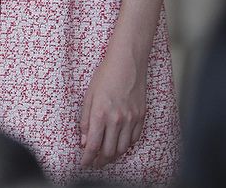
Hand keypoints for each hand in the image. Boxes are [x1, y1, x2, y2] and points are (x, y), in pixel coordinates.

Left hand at [80, 49, 146, 168]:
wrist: (128, 61)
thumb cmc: (106, 74)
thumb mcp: (89, 95)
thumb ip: (86, 120)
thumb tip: (84, 140)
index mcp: (101, 113)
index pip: (93, 145)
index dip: (88, 158)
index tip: (84, 164)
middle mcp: (117, 119)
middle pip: (109, 151)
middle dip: (100, 161)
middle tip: (95, 163)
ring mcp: (131, 118)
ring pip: (122, 148)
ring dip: (113, 155)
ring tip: (106, 156)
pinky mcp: (141, 116)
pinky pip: (134, 139)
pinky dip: (126, 145)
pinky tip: (120, 143)